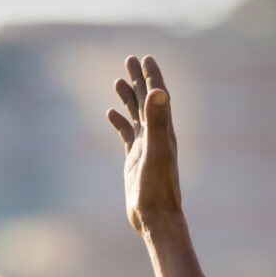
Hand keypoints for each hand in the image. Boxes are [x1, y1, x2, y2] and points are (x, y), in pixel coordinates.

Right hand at [107, 55, 180, 233]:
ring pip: (136, 116)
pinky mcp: (135, 161)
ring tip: (117, 81)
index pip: (159, 97)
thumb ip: (158, 121)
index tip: (145, 57)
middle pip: (147, 101)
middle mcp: (156, 137)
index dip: (153, 76)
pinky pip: (127, 135)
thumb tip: (158, 91)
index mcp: (164, 131)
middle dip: (138, 80)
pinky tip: (111, 114)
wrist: (156, 218)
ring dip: (128, 98)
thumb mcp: (156, 152)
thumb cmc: (158, 188)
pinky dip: (120, 122)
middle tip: (129, 59)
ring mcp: (145, 149)